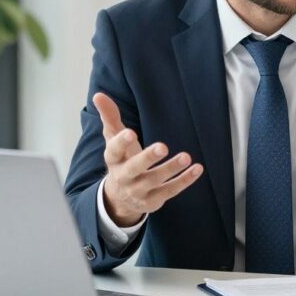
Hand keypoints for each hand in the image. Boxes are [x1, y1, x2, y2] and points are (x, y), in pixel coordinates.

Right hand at [95, 92, 203, 226]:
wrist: (119, 198)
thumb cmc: (121, 160)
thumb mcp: (114, 140)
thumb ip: (110, 117)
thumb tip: (98, 95)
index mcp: (113, 159)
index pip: (114, 151)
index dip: (121, 142)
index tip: (130, 133)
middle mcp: (124, 176)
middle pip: (134, 168)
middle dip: (147, 158)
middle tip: (163, 147)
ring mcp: (138, 190)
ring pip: (155, 180)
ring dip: (171, 168)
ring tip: (186, 156)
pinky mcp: (153, 200)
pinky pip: (170, 191)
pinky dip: (184, 180)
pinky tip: (197, 168)